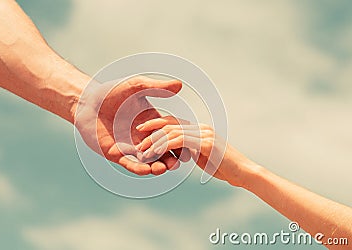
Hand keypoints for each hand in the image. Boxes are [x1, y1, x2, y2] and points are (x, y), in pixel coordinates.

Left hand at [75, 76, 190, 175]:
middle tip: (177, 163)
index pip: (170, 135)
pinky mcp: (117, 154)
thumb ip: (157, 87)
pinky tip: (146, 170)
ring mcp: (131, 146)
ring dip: (157, 167)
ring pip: (148, 161)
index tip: (188, 146)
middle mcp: (144, 137)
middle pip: (161, 151)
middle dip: (170, 159)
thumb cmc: (112, 92)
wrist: (87, 102)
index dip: (179, 142)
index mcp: (152, 122)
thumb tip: (179, 85)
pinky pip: (130, 164)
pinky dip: (139, 168)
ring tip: (162, 169)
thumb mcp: (136, 87)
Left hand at [136, 116, 254, 186]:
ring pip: (172, 132)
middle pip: (170, 125)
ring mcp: (203, 134)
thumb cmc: (226, 168)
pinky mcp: (205, 143)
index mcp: (200, 130)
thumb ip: (193, 152)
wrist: (245, 172)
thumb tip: (183, 154)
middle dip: (151, 132)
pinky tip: (154, 154)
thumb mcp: (205, 158)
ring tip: (142, 151)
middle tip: (137, 144)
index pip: (174, 123)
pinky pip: (180, 141)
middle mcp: (201, 128)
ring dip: (155, 141)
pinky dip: (165, 146)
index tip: (142, 131)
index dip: (157, 126)